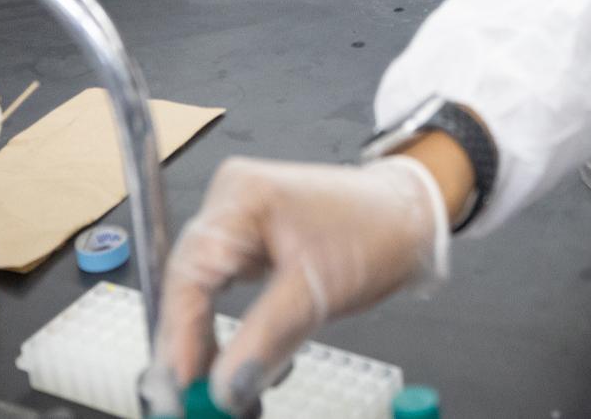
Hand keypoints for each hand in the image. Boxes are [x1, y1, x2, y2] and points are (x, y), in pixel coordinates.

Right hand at [157, 157, 446, 414]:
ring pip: (201, 289)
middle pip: (188, 279)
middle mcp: (232, 202)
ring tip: (210, 387)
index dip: (180, 330)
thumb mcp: (320, 291)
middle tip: (187, 393)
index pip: (191, 270)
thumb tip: (227, 386)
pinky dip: (225, 326)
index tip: (182, 378)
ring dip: (203, 340)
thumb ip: (267, 341)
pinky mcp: (250, 243)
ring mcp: (239, 221)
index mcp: (243, 197)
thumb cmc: (378, 231)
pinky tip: (230, 361)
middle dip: (186, 341)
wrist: (410, 218)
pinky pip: (221, 289)